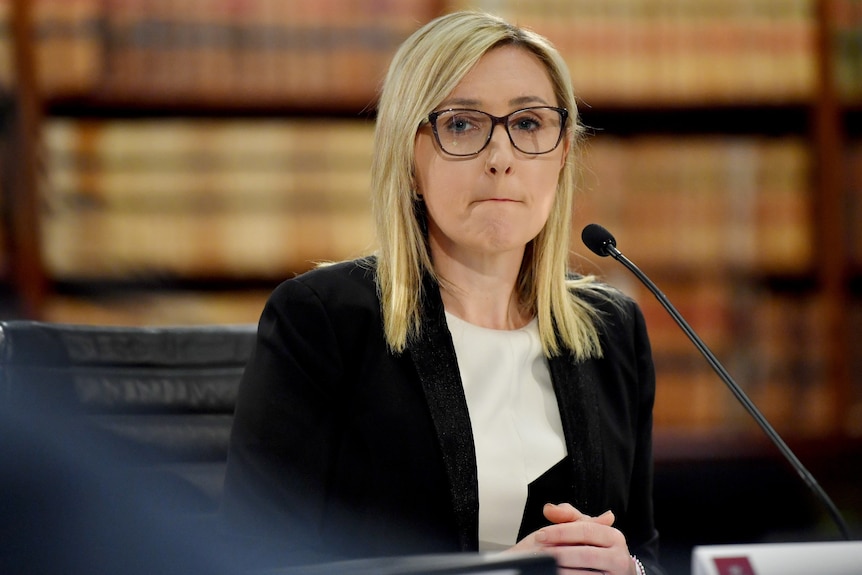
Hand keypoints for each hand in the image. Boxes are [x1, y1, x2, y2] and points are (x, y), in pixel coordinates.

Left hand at [507, 503, 635, 574]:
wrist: (613, 573)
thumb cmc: (595, 549)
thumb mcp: (584, 529)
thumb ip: (567, 516)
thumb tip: (549, 508)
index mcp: (614, 537)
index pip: (585, 530)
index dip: (560, 532)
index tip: (540, 535)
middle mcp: (619, 557)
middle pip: (585, 554)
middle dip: (559, 552)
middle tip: (540, 551)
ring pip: (585, 574)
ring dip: (561, 568)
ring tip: (545, 563)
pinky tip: (555, 572)